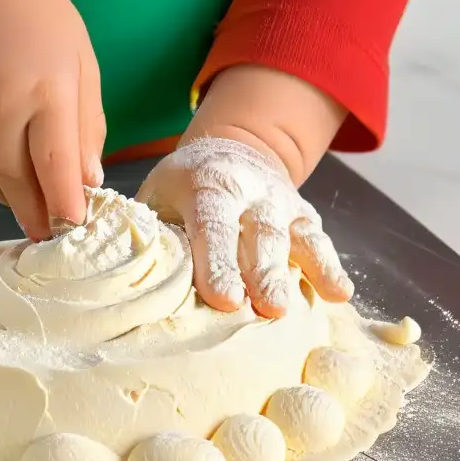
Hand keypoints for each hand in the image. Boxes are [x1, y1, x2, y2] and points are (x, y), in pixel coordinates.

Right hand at [0, 0, 104, 240]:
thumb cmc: (41, 24)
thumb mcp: (82, 65)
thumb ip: (87, 125)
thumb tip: (89, 182)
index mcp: (49, 90)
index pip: (55, 165)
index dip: (63, 204)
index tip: (70, 227)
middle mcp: (1, 101)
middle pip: (13, 179)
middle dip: (32, 212)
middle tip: (43, 230)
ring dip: (0, 195)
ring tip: (17, 197)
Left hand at [136, 136, 353, 317]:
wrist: (230, 150)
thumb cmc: (181, 189)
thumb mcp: (155, 196)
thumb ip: (145, 231)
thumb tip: (120, 273)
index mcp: (206, 183)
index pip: (213, 224)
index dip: (218, 261)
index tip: (223, 298)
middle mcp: (250, 189)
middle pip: (260, 233)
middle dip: (263, 272)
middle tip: (266, 310)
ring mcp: (281, 201)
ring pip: (294, 236)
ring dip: (297, 272)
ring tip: (294, 309)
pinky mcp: (303, 215)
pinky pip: (318, 240)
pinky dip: (329, 266)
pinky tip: (339, 293)